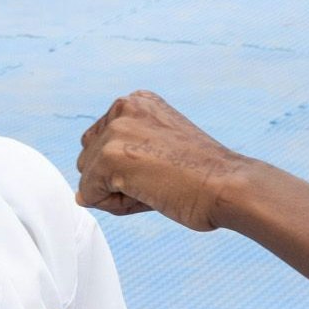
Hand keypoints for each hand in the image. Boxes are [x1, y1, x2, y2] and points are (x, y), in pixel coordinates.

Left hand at [77, 90, 251, 226]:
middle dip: (116, 179)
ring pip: (88, 179)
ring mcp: (115, 130)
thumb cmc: (204, 177)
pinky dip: (116, 206)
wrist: (228, 186)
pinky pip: (90, 196)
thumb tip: (80, 195)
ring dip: (116, 193)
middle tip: (161, 179)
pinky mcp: (109, 156)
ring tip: (157, 186)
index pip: (102, 142)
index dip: (128, 167)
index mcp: (138, 102)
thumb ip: (121, 161)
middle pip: (89, 159)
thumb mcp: (160, 151)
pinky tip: (150, 194)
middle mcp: (124, 107)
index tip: (164, 167)